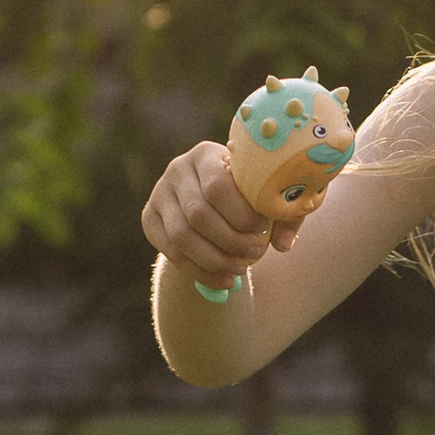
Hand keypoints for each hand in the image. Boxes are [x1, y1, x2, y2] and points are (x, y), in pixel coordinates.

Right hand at [141, 141, 304, 292]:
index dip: (240, 213)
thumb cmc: (250, 195)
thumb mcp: (270, 197)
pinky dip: (200, 272)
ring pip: (182, 236)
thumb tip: (283, 245)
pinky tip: (224, 280)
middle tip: (255, 253)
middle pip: (199, 214)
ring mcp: (160, 194)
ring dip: (215, 260)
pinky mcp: (149, 218)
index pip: (217, 186)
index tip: (262, 228)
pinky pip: (170, 252)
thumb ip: (284, 216)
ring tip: (241, 270)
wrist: (215, 201)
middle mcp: (177, 169)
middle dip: (230, 241)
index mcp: (207, 154)